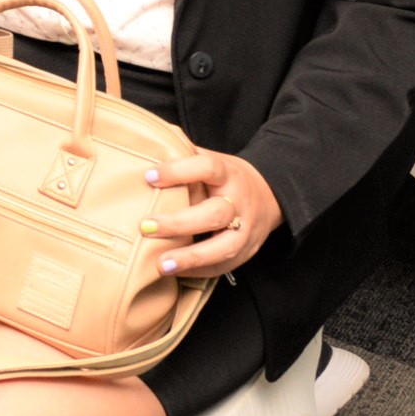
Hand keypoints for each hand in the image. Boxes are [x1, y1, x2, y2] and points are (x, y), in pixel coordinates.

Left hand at [141, 149, 283, 277]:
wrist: (269, 196)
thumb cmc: (226, 178)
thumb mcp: (211, 159)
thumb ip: (182, 154)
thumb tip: (147, 144)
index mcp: (228, 174)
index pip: (207, 168)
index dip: (178, 171)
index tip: (149, 176)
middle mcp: (239, 203)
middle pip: (214, 214)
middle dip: (179, 223)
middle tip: (145, 227)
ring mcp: (245, 230)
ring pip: (222, 247)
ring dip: (190, 257)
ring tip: (161, 264)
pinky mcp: (245, 253)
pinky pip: (222, 267)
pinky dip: (197, 271)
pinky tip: (174, 272)